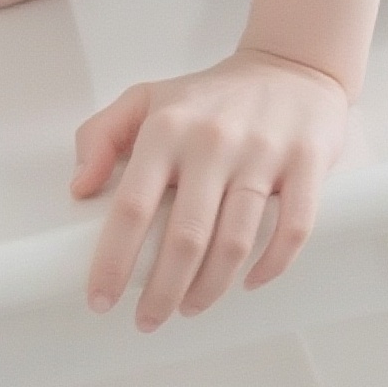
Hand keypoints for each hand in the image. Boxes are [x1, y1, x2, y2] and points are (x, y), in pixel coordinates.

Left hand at [70, 48, 351, 328]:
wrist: (290, 66)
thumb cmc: (211, 97)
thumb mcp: (146, 99)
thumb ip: (101, 135)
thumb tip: (80, 188)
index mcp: (167, 126)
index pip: (132, 206)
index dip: (113, 261)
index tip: (100, 300)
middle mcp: (213, 139)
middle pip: (185, 237)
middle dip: (162, 293)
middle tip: (148, 320)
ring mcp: (263, 150)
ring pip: (234, 242)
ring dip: (209, 290)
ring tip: (190, 308)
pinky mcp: (307, 160)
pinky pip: (293, 228)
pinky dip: (271, 266)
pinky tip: (250, 282)